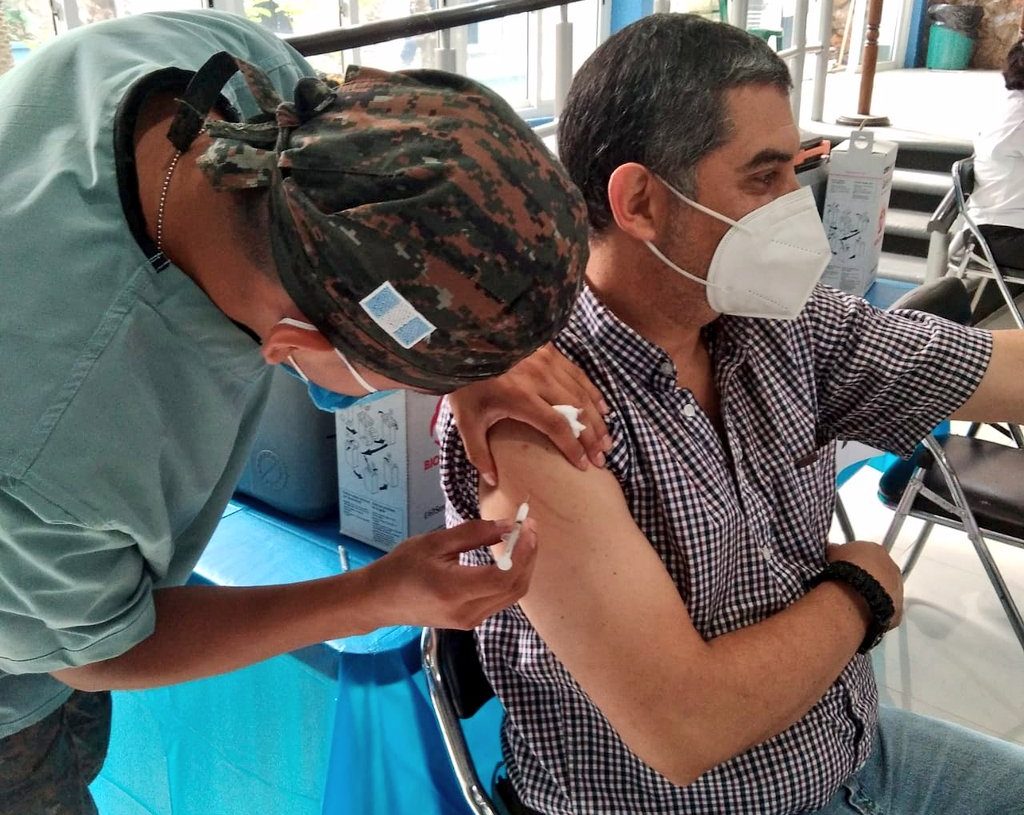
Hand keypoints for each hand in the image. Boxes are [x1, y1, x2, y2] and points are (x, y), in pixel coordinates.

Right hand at [360, 518, 538, 629]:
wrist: (377, 601)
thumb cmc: (401, 567)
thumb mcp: (434, 543)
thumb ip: (473, 534)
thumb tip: (508, 525)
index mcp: (455, 591)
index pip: (504, 576)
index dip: (523, 552)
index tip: (528, 526)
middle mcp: (467, 612)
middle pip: (514, 588)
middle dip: (528, 557)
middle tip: (529, 529)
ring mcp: (470, 621)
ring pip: (511, 596)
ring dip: (522, 567)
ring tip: (522, 539)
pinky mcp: (469, 621)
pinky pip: (500, 600)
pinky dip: (510, 577)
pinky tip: (508, 557)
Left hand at [448, 343, 611, 486]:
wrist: (464, 341)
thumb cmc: (466, 384)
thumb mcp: (466, 420)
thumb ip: (479, 453)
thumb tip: (492, 481)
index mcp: (521, 397)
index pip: (557, 426)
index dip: (574, 447)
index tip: (584, 465)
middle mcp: (540, 378)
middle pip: (577, 410)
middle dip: (592, 437)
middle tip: (601, 458)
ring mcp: (547, 362)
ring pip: (582, 393)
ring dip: (597, 418)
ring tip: (606, 440)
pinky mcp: (550, 351)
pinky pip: (578, 374)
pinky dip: (592, 393)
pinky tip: (602, 408)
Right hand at [826, 541, 903, 627]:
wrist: (854, 595)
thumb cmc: (845, 570)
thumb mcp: (833, 552)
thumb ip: (836, 550)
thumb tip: (834, 550)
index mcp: (877, 550)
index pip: (867, 554)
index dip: (855, 561)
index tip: (845, 567)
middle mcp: (892, 568)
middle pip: (880, 572)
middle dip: (868, 577)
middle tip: (850, 584)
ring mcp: (898, 590)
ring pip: (886, 592)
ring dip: (873, 594)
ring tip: (854, 600)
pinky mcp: (897, 611)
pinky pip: (885, 610)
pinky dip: (875, 610)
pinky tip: (861, 613)